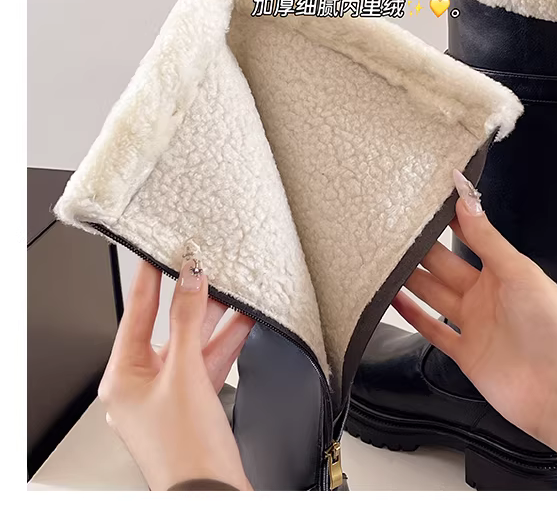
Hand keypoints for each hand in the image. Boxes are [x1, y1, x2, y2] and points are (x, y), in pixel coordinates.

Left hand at [99, 246, 254, 490]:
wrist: (213, 493)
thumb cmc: (185, 451)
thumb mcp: (185, 374)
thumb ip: (188, 321)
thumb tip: (190, 282)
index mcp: (123, 379)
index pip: (135, 316)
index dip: (148, 282)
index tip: (156, 254)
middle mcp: (142, 386)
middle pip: (169, 329)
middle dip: (192, 300)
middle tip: (204, 267)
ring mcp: (170, 395)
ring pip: (193, 345)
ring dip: (215, 320)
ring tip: (233, 288)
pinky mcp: (195, 402)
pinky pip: (209, 362)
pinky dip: (226, 342)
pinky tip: (244, 321)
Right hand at [391, 170, 556, 481]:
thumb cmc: (552, 329)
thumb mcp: (519, 272)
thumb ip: (487, 238)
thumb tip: (467, 198)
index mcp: (504, 272)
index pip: (471, 238)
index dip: (451, 220)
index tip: (426, 201)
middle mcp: (486, 295)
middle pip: (445, 266)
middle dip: (422, 248)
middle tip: (393, 229)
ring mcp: (474, 324)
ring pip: (434, 294)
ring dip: (412, 278)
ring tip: (384, 259)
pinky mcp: (464, 353)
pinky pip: (432, 330)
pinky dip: (412, 314)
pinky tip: (394, 300)